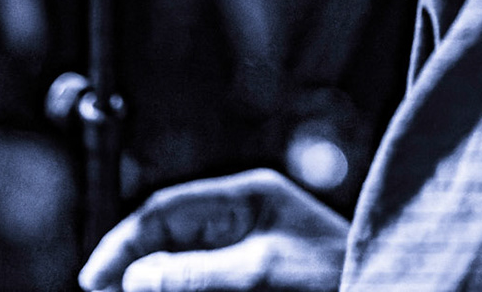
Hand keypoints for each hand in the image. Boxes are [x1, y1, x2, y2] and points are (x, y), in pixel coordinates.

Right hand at [79, 169, 347, 291]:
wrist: (388, 283)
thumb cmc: (334, 276)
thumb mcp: (262, 272)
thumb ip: (197, 273)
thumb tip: (136, 277)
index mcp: (247, 198)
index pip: (166, 211)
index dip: (122, 244)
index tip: (93, 280)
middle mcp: (244, 221)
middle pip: (167, 244)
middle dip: (135, 272)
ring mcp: (250, 252)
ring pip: (181, 268)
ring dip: (157, 284)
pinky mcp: (256, 280)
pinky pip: (202, 280)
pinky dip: (182, 287)